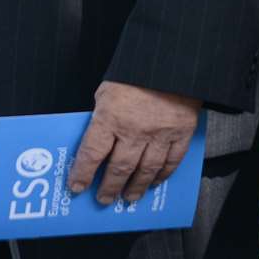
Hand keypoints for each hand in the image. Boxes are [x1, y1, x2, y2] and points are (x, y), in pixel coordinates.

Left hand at [69, 81, 201, 204]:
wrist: (171, 59)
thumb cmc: (135, 71)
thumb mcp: (107, 91)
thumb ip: (103, 116)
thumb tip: (98, 140)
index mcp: (110, 117)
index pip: (92, 154)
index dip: (82, 173)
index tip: (76, 187)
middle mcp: (134, 130)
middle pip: (119, 168)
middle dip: (109, 188)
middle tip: (104, 199)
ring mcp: (159, 134)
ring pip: (146, 171)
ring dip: (135, 188)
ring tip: (129, 198)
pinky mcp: (181, 133)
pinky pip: (171, 162)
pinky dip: (162, 176)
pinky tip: (155, 182)